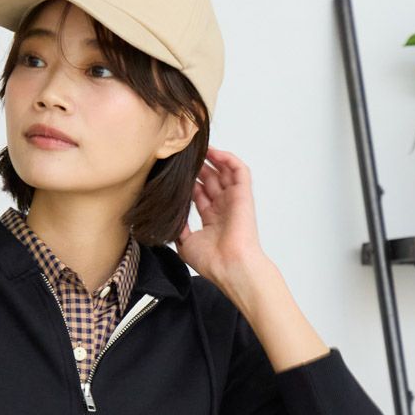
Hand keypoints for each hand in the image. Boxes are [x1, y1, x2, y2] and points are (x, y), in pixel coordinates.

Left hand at [175, 147, 266, 285]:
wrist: (230, 266)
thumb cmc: (212, 261)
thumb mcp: (186, 244)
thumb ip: (179, 228)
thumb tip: (171, 216)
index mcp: (212, 220)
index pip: (200, 195)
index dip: (189, 183)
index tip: (175, 173)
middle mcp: (224, 209)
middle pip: (211, 181)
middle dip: (198, 168)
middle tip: (183, 157)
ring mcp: (234, 201)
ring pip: (224, 172)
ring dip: (213, 159)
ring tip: (198, 148)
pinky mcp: (244, 194)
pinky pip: (239, 170)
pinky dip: (228, 159)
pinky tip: (214, 152)